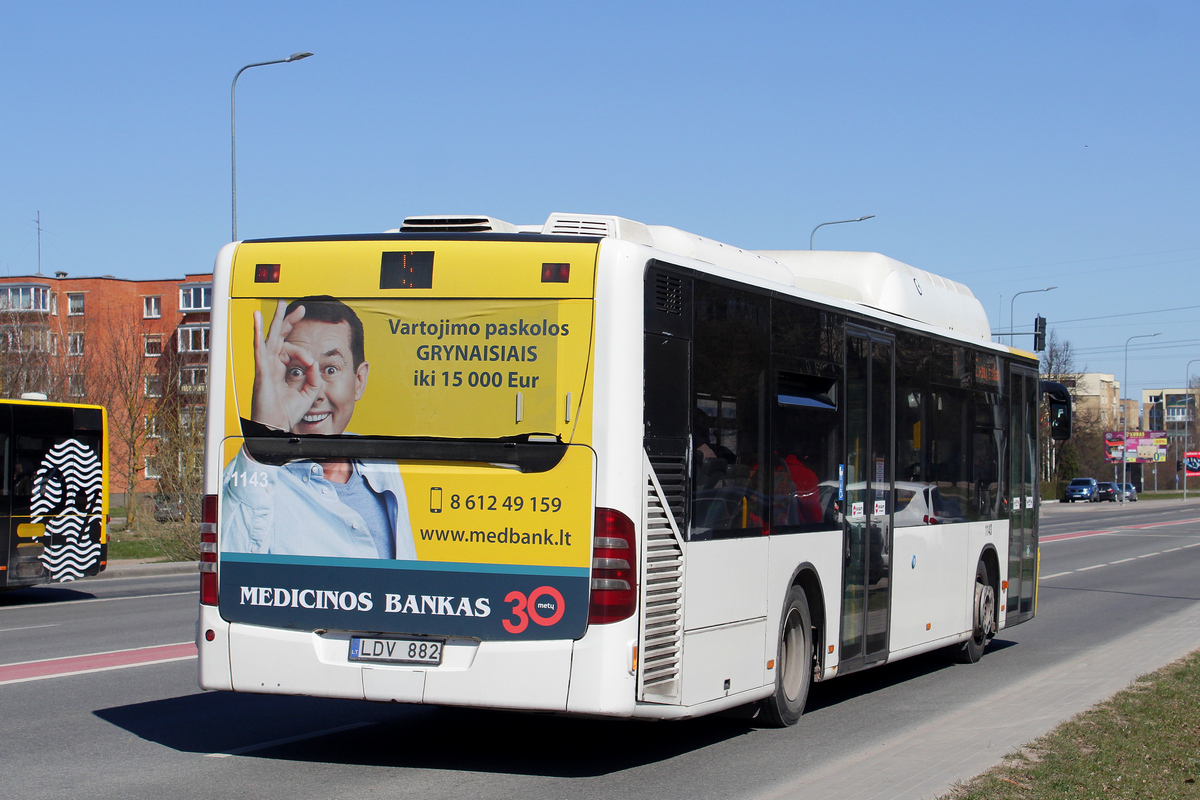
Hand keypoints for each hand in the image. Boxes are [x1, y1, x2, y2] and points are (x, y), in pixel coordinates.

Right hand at [249, 300, 320, 430]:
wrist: (276, 428)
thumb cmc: (287, 414)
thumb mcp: (309, 393)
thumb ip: (314, 377)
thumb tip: (316, 362)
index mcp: (281, 370)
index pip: (292, 350)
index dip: (305, 352)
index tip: (312, 362)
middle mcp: (272, 365)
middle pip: (280, 337)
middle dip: (289, 320)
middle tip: (300, 308)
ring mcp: (265, 366)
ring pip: (271, 337)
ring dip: (278, 320)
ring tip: (282, 303)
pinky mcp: (261, 370)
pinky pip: (259, 348)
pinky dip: (257, 332)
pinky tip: (257, 318)